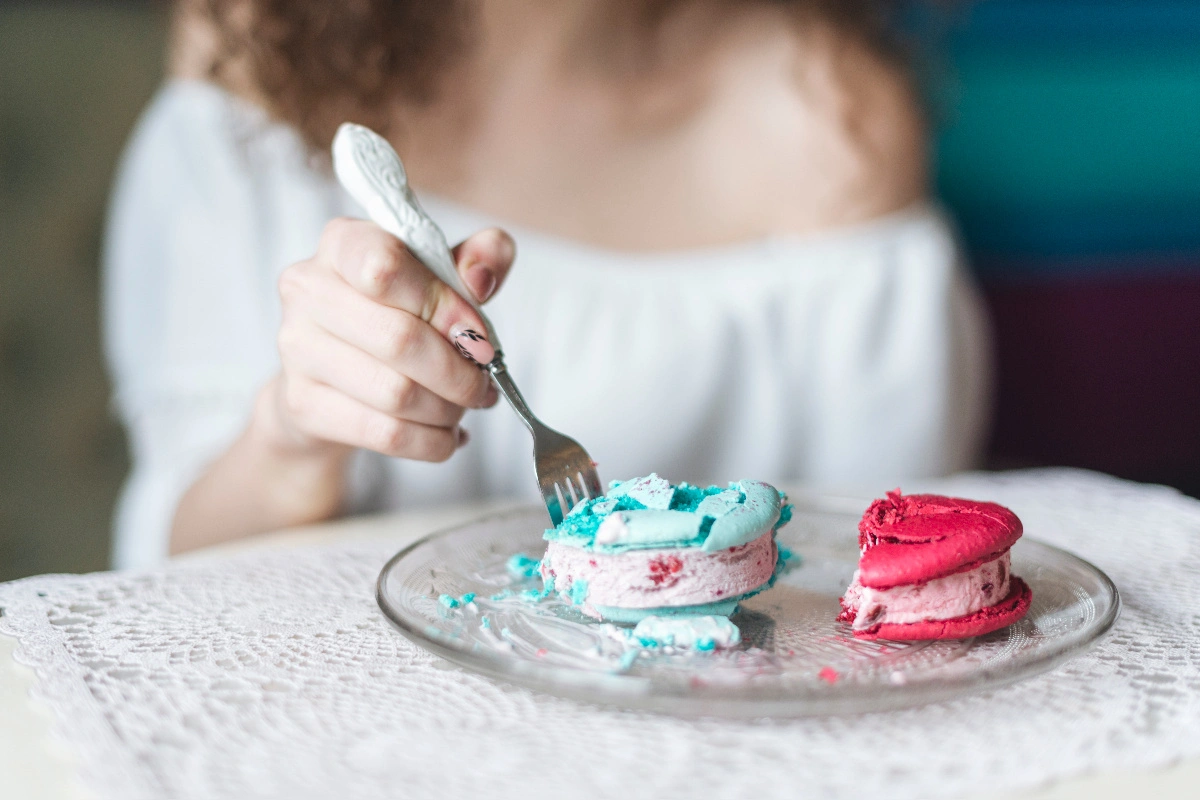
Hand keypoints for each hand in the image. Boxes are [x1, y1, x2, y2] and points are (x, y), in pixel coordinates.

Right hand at [267, 219, 514, 461]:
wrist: (332, 374)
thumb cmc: (396, 313)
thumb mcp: (443, 275)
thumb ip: (480, 257)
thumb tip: (481, 277)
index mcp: (343, 243)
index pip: (387, 267)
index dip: (444, 306)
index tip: (476, 334)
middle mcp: (308, 288)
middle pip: (399, 339)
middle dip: (458, 372)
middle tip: (483, 385)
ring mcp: (298, 348)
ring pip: (396, 393)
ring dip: (448, 410)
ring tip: (463, 408)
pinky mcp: (303, 403)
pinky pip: (384, 434)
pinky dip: (431, 442)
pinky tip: (445, 436)